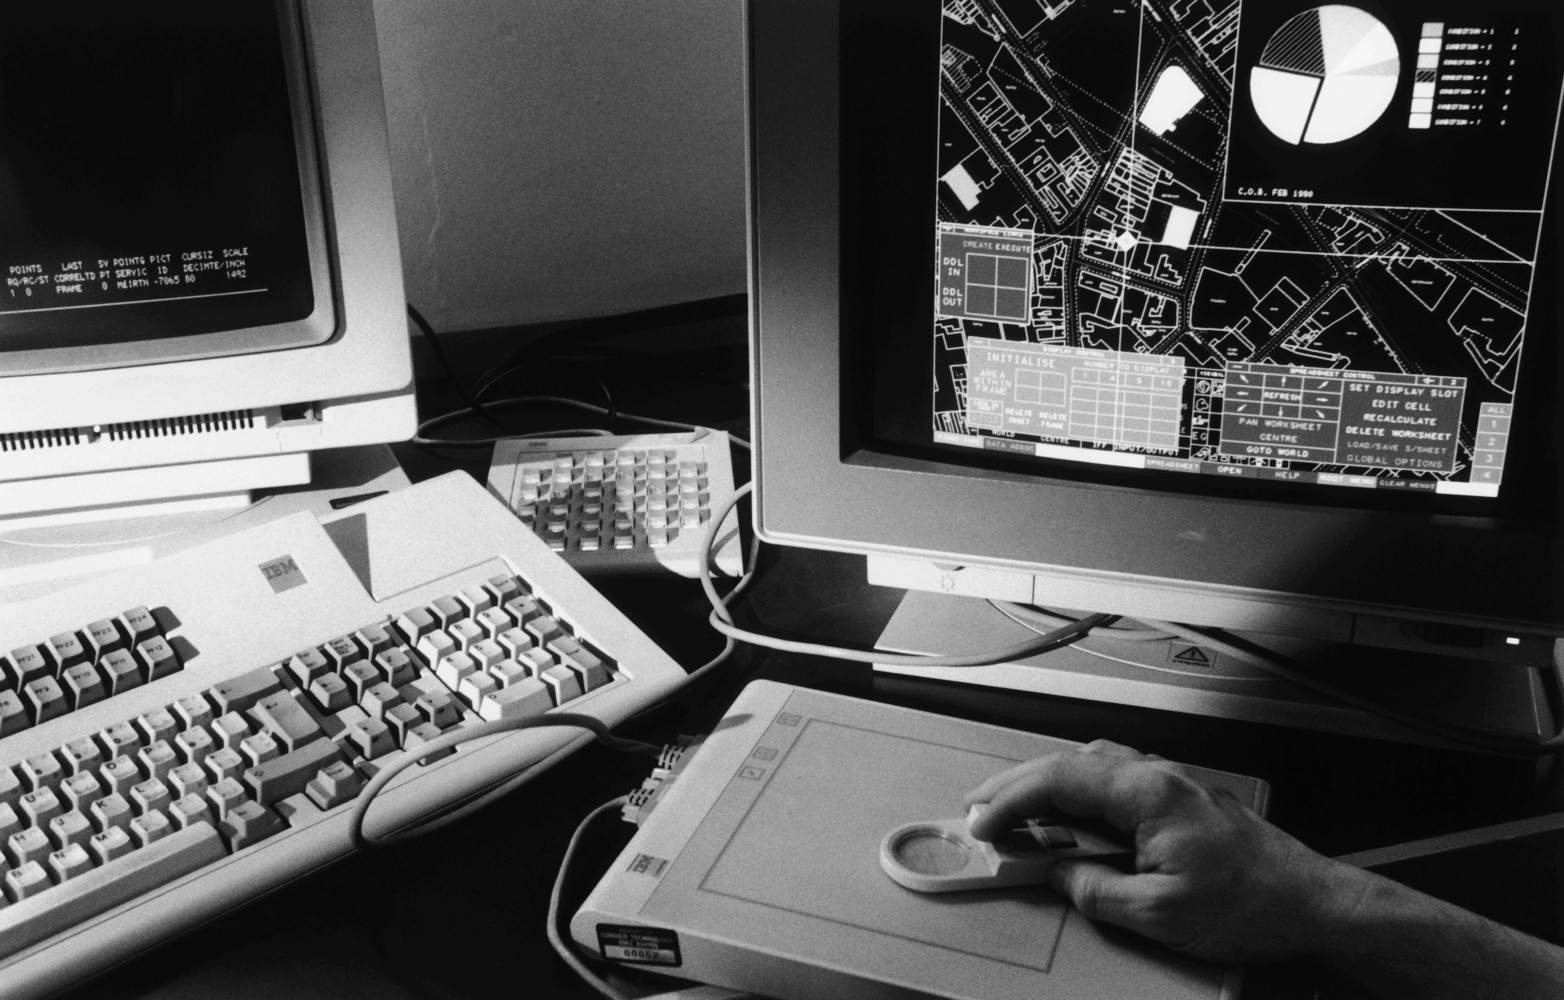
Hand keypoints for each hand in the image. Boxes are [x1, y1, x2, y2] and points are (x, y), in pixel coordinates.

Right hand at [964, 740, 1354, 964]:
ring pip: (1091, 767)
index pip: (1058, 780)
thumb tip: (1060, 877)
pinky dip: (1078, 793)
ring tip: (1014, 810)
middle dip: (1016, 785)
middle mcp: (1157, 777)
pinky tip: (1070, 814)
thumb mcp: (1159, 914)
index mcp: (1147, 794)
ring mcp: (1170, 785)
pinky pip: (1114, 782)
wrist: (1313, 903)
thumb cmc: (1252, 904)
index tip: (981, 822)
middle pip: (1069, 764)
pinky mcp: (1180, 801)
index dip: (1010, 799)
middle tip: (978, 807)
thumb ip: (1097, 892)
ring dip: (1046, 785)